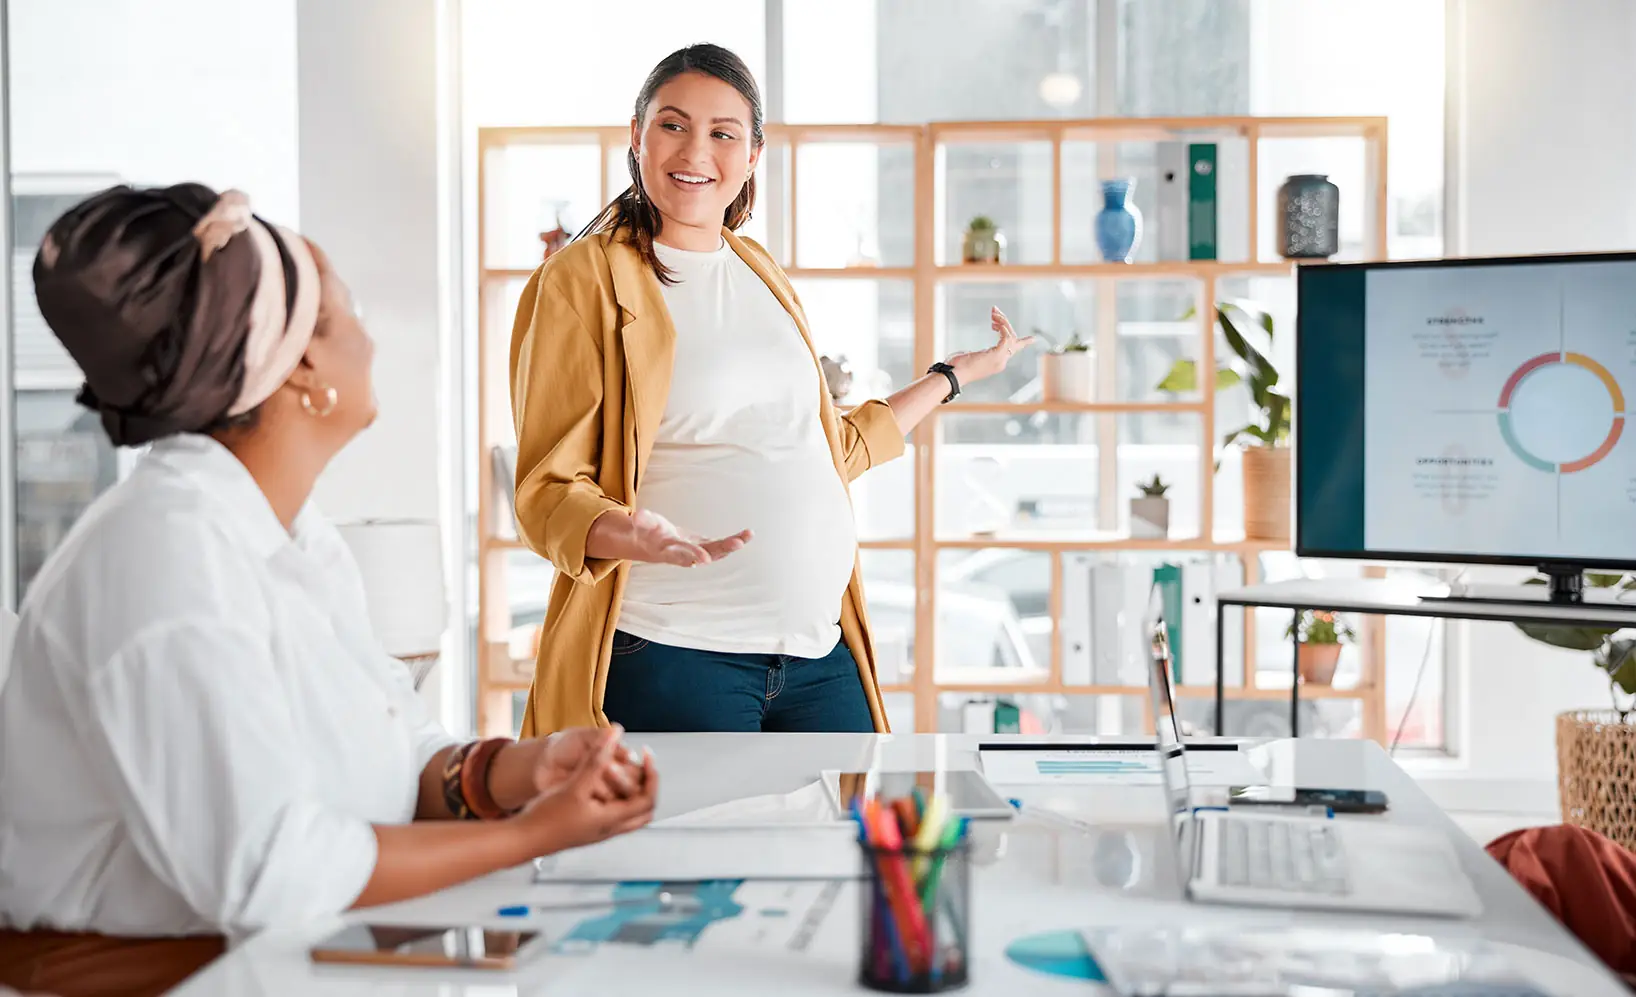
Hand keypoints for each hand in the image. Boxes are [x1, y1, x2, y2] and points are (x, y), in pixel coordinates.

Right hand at [511, 727, 657, 855]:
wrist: (522, 840)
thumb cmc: (546, 818)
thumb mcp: (575, 784)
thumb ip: (597, 759)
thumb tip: (615, 734)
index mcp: (612, 820)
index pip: (648, 798)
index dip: (652, 775)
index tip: (646, 755)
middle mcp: (609, 829)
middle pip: (644, 810)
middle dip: (647, 785)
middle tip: (642, 765)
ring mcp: (599, 831)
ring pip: (629, 813)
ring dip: (631, 791)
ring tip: (623, 771)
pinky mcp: (587, 830)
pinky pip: (613, 814)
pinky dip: (616, 797)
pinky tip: (601, 783)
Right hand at [587, 508, 750, 566]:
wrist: (655, 543)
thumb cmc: (647, 532)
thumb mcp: (643, 524)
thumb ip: (643, 520)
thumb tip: (637, 515)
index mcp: (670, 550)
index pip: (682, 555)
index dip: (693, 556)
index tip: (705, 559)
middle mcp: (687, 554)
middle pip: (706, 554)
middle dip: (722, 549)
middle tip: (737, 544)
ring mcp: (698, 551)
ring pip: (718, 551)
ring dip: (733, 544)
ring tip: (748, 535)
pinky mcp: (706, 546)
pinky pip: (723, 545)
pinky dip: (735, 540)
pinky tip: (748, 534)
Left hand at [948, 306, 1035, 384]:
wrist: (954, 375)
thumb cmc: (957, 368)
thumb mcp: (969, 359)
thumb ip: (976, 355)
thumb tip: (969, 353)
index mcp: (997, 362)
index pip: (1013, 350)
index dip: (1023, 342)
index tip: (1033, 338)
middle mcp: (1001, 361)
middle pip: (1013, 339)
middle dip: (1005, 323)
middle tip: (994, 312)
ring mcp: (1000, 359)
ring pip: (1011, 337)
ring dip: (1003, 322)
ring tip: (993, 314)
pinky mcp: (996, 355)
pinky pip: (1007, 338)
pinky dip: (1003, 329)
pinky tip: (995, 323)